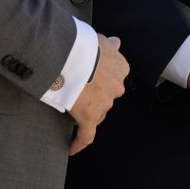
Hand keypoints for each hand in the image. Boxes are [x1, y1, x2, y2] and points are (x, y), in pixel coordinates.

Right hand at [68, 34, 128, 154]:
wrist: (69, 55)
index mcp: (121, 68)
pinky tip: (72, 149)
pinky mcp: (89, 117)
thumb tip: (117, 43)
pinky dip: (79, 142)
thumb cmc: (81, 44)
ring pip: (97, 114)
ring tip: (70, 108)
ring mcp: (104, 104)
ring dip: (87, 112)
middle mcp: (116, 87)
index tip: (92, 81)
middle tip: (78, 91)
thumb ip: (109, 46)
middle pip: (107, 98)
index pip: (114, 79)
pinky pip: (86, 135)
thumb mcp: (99, 40)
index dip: (102, 81)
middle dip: (96, 96)